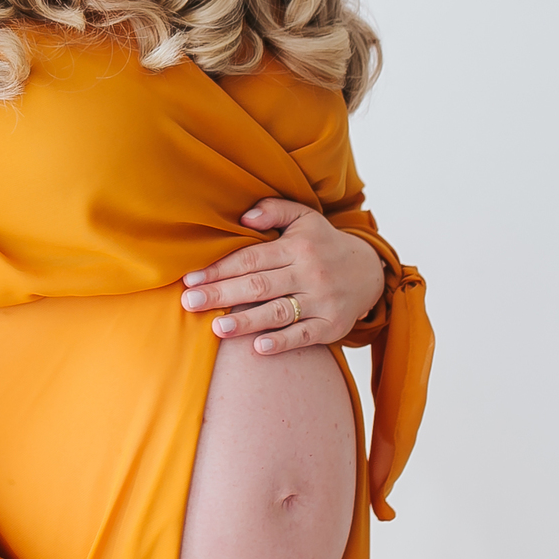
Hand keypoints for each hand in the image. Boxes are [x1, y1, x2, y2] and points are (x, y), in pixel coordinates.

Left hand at [181, 197, 384, 355]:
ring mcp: (322, 300)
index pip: (251, 258)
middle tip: (190, 303)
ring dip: (246, 321)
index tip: (191, 279)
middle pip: (259, 285)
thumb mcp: (304, 217)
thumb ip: (273, 210)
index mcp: (297, 247)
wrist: (369, 271)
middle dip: (221, 294)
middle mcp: (309, 273)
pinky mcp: (332, 325)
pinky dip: (282, 342)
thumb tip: (243, 218)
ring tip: (217, 328)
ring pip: (278, 312)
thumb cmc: (322, 244)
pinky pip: (304, 335)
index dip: (220, 268)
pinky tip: (258, 348)